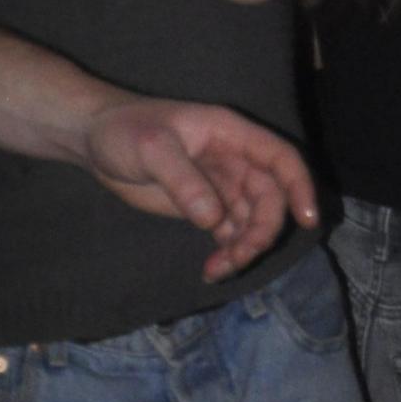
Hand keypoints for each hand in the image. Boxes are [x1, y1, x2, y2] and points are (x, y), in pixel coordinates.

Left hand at [79, 94, 319, 282]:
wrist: (93, 140)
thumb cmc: (124, 130)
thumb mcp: (152, 149)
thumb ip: (184, 181)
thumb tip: (213, 219)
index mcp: (230, 134)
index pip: (279, 158)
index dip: (299, 186)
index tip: (307, 220)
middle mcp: (233, 159)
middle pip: (270, 198)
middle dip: (262, 230)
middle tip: (237, 257)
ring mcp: (219, 184)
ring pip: (252, 220)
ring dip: (245, 247)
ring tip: (218, 271)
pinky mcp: (203, 207)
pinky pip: (229, 233)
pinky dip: (228, 253)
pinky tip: (210, 270)